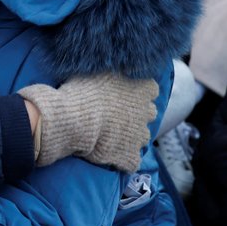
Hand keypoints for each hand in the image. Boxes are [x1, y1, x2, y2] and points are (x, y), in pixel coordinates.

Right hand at [18, 71, 158, 172]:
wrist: (75, 119)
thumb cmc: (84, 90)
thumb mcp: (100, 70)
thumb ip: (115, 71)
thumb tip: (118, 64)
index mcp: (142, 89)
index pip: (151, 88)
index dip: (138, 91)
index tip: (126, 93)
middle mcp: (146, 112)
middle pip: (150, 112)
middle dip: (138, 113)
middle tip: (118, 114)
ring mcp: (139, 136)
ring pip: (142, 136)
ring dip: (132, 136)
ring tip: (113, 136)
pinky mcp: (130, 156)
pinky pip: (132, 161)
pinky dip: (124, 160)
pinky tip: (111, 156)